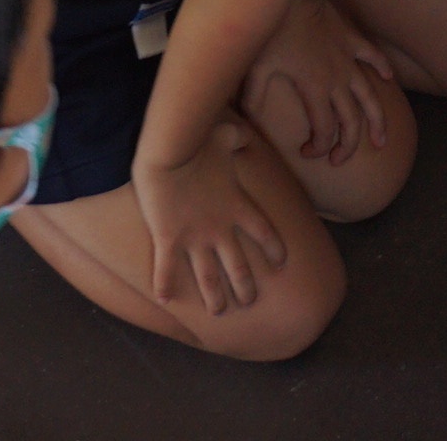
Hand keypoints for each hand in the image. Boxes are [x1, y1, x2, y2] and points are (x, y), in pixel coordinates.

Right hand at [135, 138, 289, 317]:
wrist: (172, 150)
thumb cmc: (201, 140)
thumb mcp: (228, 134)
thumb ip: (239, 137)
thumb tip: (245, 135)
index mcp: (237, 206)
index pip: (264, 233)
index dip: (274, 249)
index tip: (282, 262)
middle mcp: (220, 228)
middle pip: (239, 267)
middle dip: (245, 287)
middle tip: (249, 302)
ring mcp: (195, 237)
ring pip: (209, 278)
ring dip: (215, 298)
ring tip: (219, 313)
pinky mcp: (170, 238)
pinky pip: (167, 269)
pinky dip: (165, 285)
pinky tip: (165, 301)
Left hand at [245, 0, 395, 167]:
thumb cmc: (273, 31)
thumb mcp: (257, 69)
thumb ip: (253, 99)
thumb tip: (248, 122)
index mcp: (315, 89)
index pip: (325, 130)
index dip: (319, 147)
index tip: (306, 152)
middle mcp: (338, 80)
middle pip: (352, 122)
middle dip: (348, 146)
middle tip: (339, 160)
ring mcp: (348, 60)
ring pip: (371, 97)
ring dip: (377, 121)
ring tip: (380, 140)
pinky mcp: (352, 40)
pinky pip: (373, 57)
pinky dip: (382, 68)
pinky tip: (389, 79)